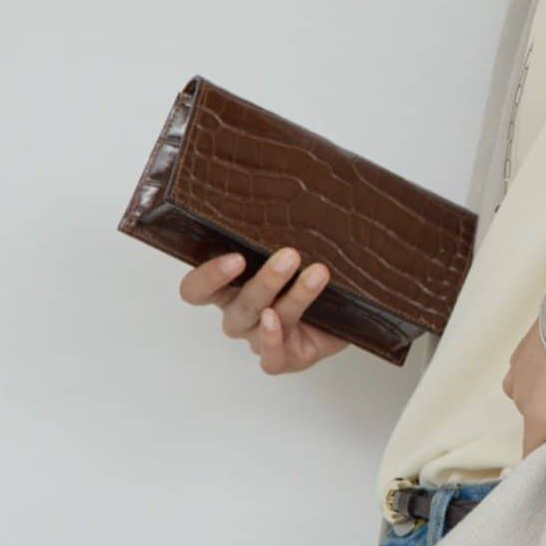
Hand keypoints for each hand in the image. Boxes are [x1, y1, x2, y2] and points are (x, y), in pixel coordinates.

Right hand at [178, 245, 350, 374]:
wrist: (349, 313)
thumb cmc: (312, 275)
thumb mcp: (298, 249)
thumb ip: (285, 230)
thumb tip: (295, 186)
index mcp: (231, 288)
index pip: (197, 289)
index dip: (208, 277)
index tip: (236, 257)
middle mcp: (240, 315)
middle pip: (237, 305)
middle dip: (265, 280)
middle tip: (290, 256)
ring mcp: (259, 338)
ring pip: (263, 321)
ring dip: (292, 297)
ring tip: (318, 274)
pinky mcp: (284, 358)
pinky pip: (270, 359)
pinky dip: (273, 342)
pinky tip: (284, 323)